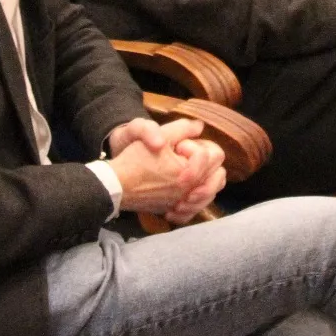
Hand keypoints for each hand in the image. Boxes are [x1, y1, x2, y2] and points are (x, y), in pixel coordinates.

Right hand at [111, 118, 225, 221]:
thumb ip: (183, 128)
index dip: (196, 146)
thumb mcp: (160, 136)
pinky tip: (187, 191)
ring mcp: (182, 203)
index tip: (178, 147)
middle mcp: (190, 191)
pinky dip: (195, 200)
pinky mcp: (173, 210)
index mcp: (190, 173)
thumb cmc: (136, 160)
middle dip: (207, 162)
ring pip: (210, 194)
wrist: (116, 185)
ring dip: (206, 180)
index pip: (213, 154)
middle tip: (187, 156)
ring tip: (191, 171)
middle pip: (218, 175)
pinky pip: (194, 209)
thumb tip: (199, 126)